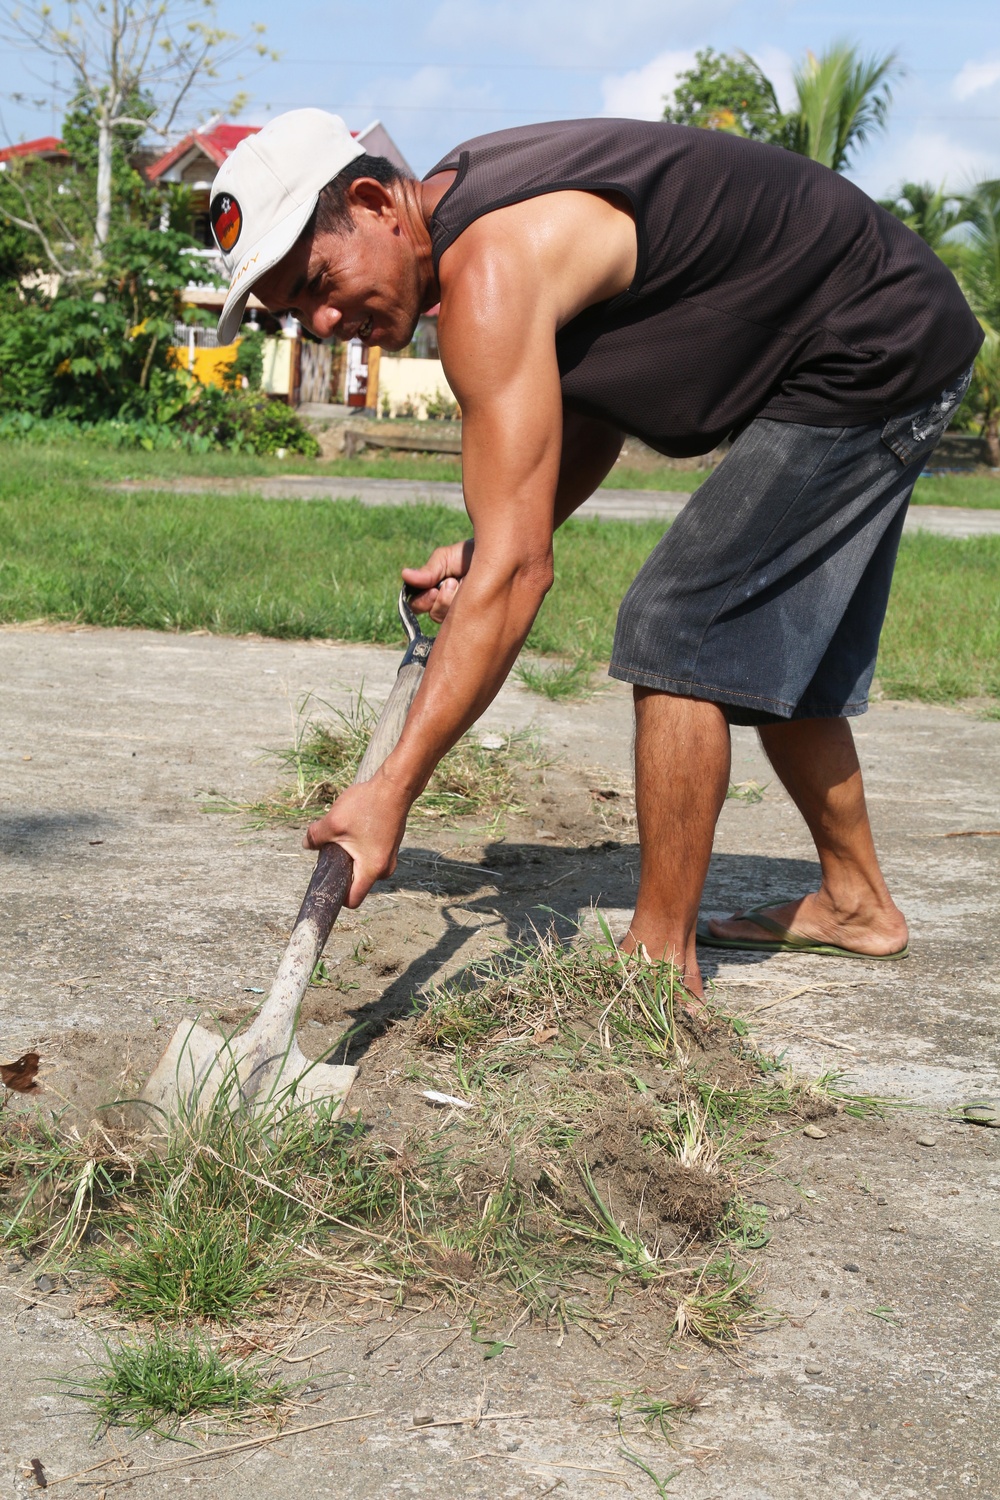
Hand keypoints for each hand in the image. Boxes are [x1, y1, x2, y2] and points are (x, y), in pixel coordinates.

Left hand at [303, 771, 408, 907]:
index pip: (352, 900)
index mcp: (372, 870)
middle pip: (356, 883)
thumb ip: (315, 837)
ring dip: (350, 856)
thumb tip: (307, 845)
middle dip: (341, 870)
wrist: (395, 786)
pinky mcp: (390, 847)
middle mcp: (384, 869)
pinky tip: (357, 827)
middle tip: (332, 849)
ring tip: (346, 833)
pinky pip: (370, 857)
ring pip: (362, 868)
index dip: (336, 896)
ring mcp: (390, 858)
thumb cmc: (368, 805)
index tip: (325, 881)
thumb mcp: (333, 822)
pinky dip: (360, 848)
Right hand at [401, 538, 473, 623]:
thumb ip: (430, 570)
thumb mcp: (449, 558)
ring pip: (451, 620)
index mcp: (437, 590)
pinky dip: (472, 608)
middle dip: (441, 602)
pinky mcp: (481, 620)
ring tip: (469, 583)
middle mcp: (450, 605)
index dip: (422, 601)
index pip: (418, 605)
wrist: (506, 555)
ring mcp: (465, 614)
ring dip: (458, 600)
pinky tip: (480, 595)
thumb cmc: (476, 553)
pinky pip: (469, 624)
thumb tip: (405, 575)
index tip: (432, 591)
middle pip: (434, 615)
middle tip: (451, 585)